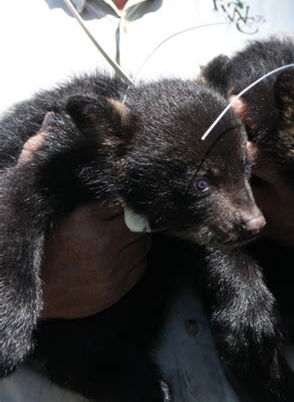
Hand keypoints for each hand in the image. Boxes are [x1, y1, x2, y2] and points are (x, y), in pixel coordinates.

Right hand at [17, 117, 150, 319]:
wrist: (29, 292)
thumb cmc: (31, 238)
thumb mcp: (30, 196)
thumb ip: (39, 157)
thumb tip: (53, 120)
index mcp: (84, 217)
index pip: (123, 194)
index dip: (122, 191)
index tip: (118, 189)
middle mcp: (102, 243)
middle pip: (139, 218)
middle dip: (131, 214)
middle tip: (118, 214)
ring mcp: (111, 270)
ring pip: (144, 242)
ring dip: (135, 236)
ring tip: (116, 234)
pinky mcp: (116, 290)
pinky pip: (141, 265)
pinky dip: (133, 258)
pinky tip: (115, 255)